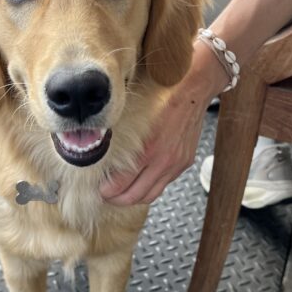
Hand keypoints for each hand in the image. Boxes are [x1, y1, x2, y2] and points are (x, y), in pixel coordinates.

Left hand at [100, 80, 209, 205]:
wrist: (193, 92)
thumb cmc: (162, 98)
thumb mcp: (134, 115)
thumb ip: (120, 136)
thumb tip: (100, 149)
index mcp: (148, 150)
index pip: (121, 184)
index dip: (107, 191)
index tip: (98, 189)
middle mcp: (163, 161)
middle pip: (135, 196)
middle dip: (117, 200)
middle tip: (106, 196)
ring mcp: (175, 165)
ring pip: (151, 195)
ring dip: (134, 199)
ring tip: (121, 195)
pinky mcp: (184, 164)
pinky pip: (164, 185)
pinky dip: (150, 188)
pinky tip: (140, 183)